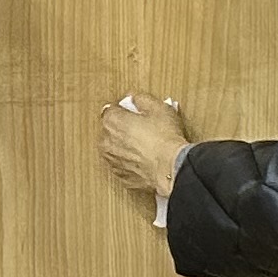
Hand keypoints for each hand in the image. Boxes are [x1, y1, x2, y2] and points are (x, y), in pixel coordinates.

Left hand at [98, 95, 189, 209]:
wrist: (170, 168)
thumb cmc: (165, 138)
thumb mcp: (158, 107)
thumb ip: (142, 99)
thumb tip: (136, 98)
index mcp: (112, 121)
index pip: (111, 110)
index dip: (124, 110)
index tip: (135, 111)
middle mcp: (107, 142)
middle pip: (110, 131)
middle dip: (123, 129)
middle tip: (142, 128)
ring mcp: (113, 162)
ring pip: (115, 150)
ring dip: (125, 147)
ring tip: (145, 146)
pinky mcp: (122, 177)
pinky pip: (124, 166)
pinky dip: (131, 164)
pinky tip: (145, 161)